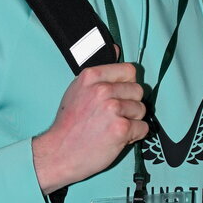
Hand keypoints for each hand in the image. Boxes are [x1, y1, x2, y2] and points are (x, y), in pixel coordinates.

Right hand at [32, 62, 147, 193]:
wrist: (59, 153)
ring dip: (132, 121)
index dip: (127, 84)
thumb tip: (116, 49)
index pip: (129, 70)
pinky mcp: (121, 129)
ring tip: (112, 127)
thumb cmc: (68, 125)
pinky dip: (134, 136)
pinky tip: (117, 138)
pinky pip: (143, 128)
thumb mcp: (77, 90)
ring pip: (141, 109)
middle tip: (114, 116)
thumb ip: (99, 73)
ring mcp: (112, 109)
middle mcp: (102, 89)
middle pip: (138, 90)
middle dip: (130, 104)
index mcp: (91, 76)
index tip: (119, 95)